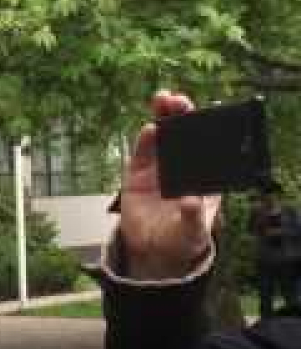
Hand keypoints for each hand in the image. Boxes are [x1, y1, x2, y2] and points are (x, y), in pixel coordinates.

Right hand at [119, 90, 221, 279]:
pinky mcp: (139, 172)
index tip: (208, 114)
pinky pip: (144, 151)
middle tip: (179, 100)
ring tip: (162, 99)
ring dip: (163, 116)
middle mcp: (183, 166)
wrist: (152, 249)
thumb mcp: (192, 231)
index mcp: (204, 175)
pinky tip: (150, 128)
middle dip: (183, 113)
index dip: (207, 127)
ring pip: (163, 135)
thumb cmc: (181, 238)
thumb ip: (192, 217)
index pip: (208, 145)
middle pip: (185, 133)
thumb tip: (190, 202)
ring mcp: (160, 166)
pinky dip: (146, 139)